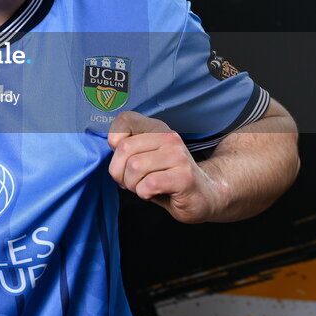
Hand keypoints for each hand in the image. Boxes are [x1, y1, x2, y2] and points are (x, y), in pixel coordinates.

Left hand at [107, 111, 225, 223]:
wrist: (203, 195)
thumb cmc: (167, 178)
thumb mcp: (146, 157)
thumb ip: (128, 147)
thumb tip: (112, 144)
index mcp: (157, 128)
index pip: (125, 119)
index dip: (114, 140)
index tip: (123, 157)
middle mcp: (168, 137)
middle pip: (124, 148)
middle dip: (119, 172)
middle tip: (130, 181)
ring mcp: (178, 156)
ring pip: (134, 167)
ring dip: (132, 185)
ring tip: (144, 187)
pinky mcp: (184, 177)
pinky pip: (148, 184)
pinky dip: (144, 194)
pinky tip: (154, 193)